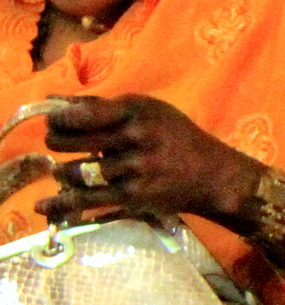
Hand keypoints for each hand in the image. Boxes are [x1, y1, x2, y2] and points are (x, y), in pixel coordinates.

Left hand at [35, 94, 266, 228]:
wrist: (215, 176)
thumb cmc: (178, 138)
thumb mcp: (148, 110)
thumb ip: (102, 105)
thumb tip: (54, 100)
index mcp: (136, 111)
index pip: (80, 113)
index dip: (58, 119)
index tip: (56, 123)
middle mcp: (135, 138)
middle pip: (70, 140)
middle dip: (56, 142)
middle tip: (58, 145)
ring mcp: (135, 169)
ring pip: (76, 172)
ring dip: (63, 173)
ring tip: (65, 172)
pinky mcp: (135, 196)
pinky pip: (88, 199)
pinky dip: (63, 204)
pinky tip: (48, 204)